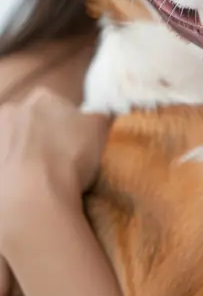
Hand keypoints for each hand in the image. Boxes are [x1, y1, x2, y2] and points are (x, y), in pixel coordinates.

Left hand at [0, 87, 110, 249]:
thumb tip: (100, 116)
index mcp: (43, 97)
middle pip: (32, 122)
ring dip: (25, 155)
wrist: (32, 198)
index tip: (76, 144)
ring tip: (41, 179)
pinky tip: (26, 188)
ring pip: (14, 144)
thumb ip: (100, 116)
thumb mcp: (101, 128)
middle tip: (58, 160)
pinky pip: (5, 165)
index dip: (69, 125)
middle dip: (42, 137)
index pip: (58, 105)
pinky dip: (12, 174)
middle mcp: (12, 110)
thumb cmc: (69, 156)